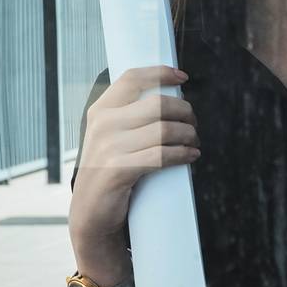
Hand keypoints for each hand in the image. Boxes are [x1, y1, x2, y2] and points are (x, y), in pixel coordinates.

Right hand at [69, 65, 200, 260]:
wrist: (91, 213)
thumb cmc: (111, 171)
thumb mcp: (112, 138)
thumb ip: (131, 117)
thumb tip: (171, 98)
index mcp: (101, 111)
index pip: (131, 79)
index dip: (160, 73)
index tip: (183, 77)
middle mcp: (102, 125)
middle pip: (159, 104)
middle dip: (185, 113)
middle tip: (194, 126)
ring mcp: (108, 148)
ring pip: (165, 130)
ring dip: (189, 136)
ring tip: (194, 143)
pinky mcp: (118, 170)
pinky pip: (161, 155)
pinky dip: (183, 154)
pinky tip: (191, 156)